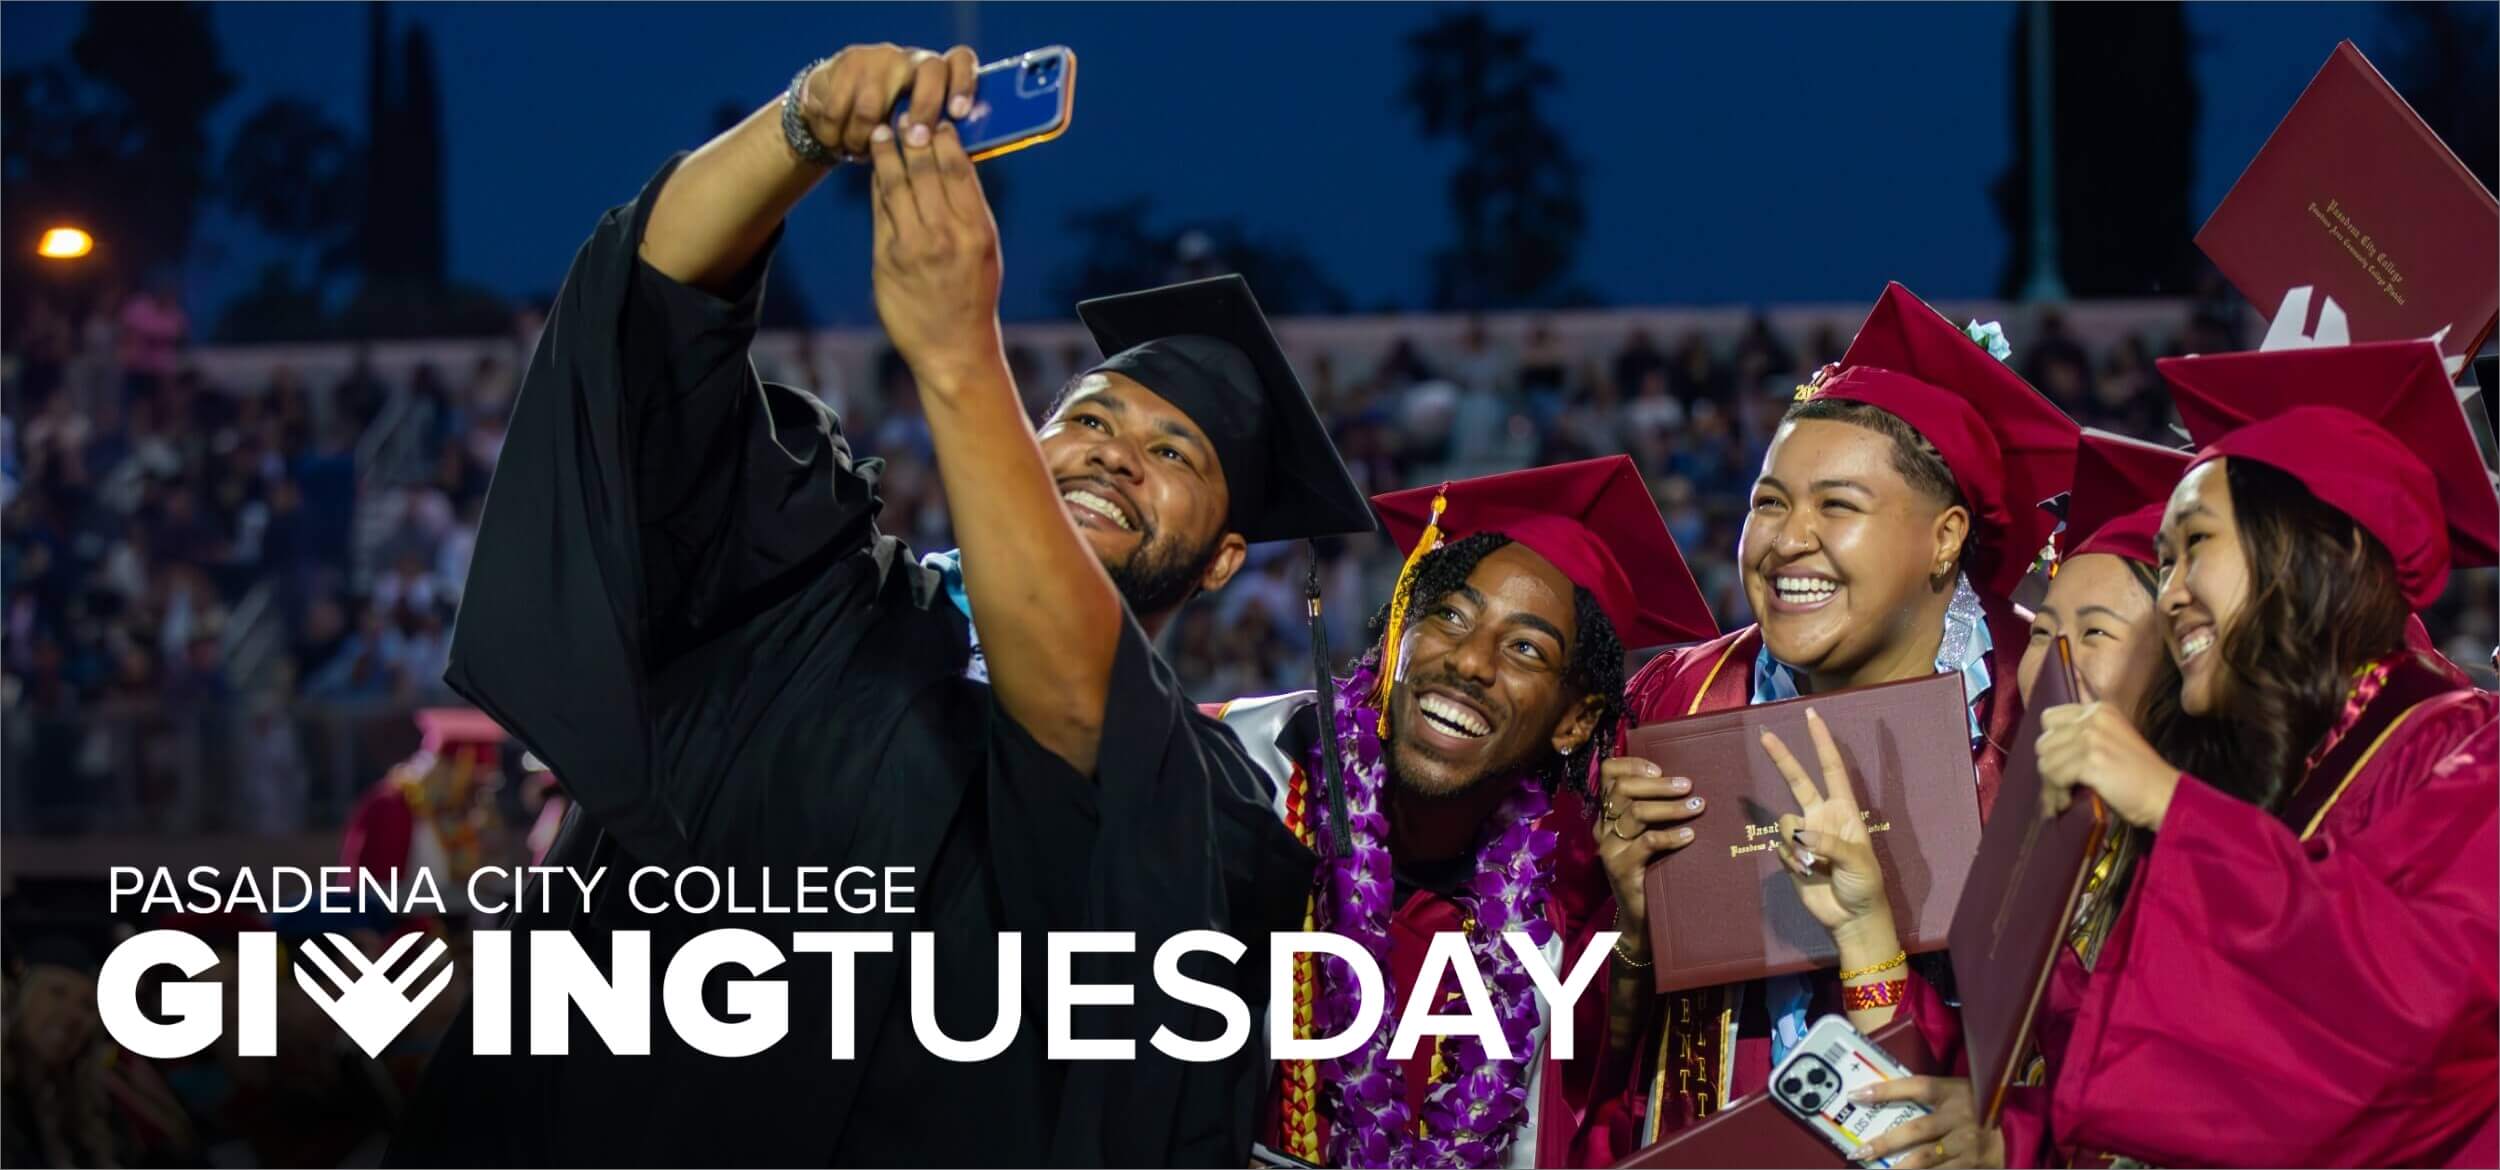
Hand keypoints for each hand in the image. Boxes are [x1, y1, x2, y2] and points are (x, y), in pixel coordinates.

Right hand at [798, 44, 977, 158]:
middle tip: (915, 142)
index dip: (964, 84)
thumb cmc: (884, 126)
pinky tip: (837, 141)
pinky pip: (838, 111)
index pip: (960, 61)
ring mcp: (877, 58)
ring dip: (863, 139)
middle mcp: (909, 59)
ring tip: (858, 151)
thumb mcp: (912, 129)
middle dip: (925, 109)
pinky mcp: (844, 64)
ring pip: (873, 106)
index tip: (959, 113)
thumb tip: (954, 156)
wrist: (832, 104)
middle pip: (930, 71)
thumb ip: (933, 135)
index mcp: (936, 74)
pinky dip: (835, 135)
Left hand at [868, 118, 1003, 391]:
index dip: (944, 139)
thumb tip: (952, 163)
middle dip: (911, 137)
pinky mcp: (886, 259)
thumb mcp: (985, 249)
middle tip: (903, 115)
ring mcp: (913, 246)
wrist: (953, 347)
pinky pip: (880, 210)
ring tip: (880, 133)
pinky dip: (877, 184)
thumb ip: (968, 209)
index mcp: (976, 229)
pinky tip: (876, 168)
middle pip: (923, 170)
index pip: (958, 169)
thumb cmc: (973, 295)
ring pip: (896, 185)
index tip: (937, 121)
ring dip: (886, 153)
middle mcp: (945, 234)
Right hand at [1593, 757, 1708, 956]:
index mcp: (1608, 812)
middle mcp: (1604, 827)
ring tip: (1697, 806)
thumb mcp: (1649, 833)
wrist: (1641, 918)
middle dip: (1659, 785)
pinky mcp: (1621, 868)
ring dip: (1670, 807)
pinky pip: (1647, 843)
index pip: (1608, 774)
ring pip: (1636, 813)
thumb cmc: (1653, 869)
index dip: (1632, 764)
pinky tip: (1690, 836)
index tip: (1660, 769)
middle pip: (1623, 789)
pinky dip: (1671, 836)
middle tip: (1689, 786)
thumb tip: (1689, 781)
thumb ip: (1656, 809)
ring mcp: (1610, 848)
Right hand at [1759, 709, 1889, 933]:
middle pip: (1798, 781)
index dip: (1822, 742)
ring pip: (1786, 823)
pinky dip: (1792, 861)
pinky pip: (1781, 848)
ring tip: (1816, 867)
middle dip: (1783, 759)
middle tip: (1765, 735)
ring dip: (1797, 845)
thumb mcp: (1857, 861)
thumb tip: (1801, 833)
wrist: (1851, 918)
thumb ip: (1829, 842)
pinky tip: (1808, 875)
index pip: (1831, 769)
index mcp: (1844, 811)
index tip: (1813, 716)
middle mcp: (1822, 817)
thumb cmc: (1864, 884)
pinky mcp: (1790, 856)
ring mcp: (1805, 836)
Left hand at [1851, 1076, 2004, 1168]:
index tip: (1856, 1096)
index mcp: (1953, 1092)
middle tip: (1860, 1151)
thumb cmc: (1982, 1103)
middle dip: (1885, 1142)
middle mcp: (1959, 1117)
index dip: (1885, 1090)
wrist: (2023, 1124)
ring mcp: (1967, 1143)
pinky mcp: (1974, 1164)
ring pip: (1927, 1159)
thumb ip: (1931, 1094)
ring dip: (1900, 1168)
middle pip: (1916, 1130)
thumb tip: (1885, 1094)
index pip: (1915, 1087)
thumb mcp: (1959, 1089)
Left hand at [2036, 701, 2179, 829]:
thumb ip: (2083, 735)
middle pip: (2044, 742)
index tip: (2058, 764)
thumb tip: (2044, 750)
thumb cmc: (2138, 775)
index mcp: (2099, 710)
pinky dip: (2056, 794)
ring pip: (2045, 761)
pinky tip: (2067, 803)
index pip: (2049, 718)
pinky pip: (2054, 776)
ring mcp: (2092, 738)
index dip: (2051, 744)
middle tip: (2060, 787)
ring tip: (2064, 797)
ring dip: (2051, 785)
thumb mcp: (2112, 740)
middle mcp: (2093, 718)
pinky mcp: (2091, 760)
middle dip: (2049, 767)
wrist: (2164, 795)